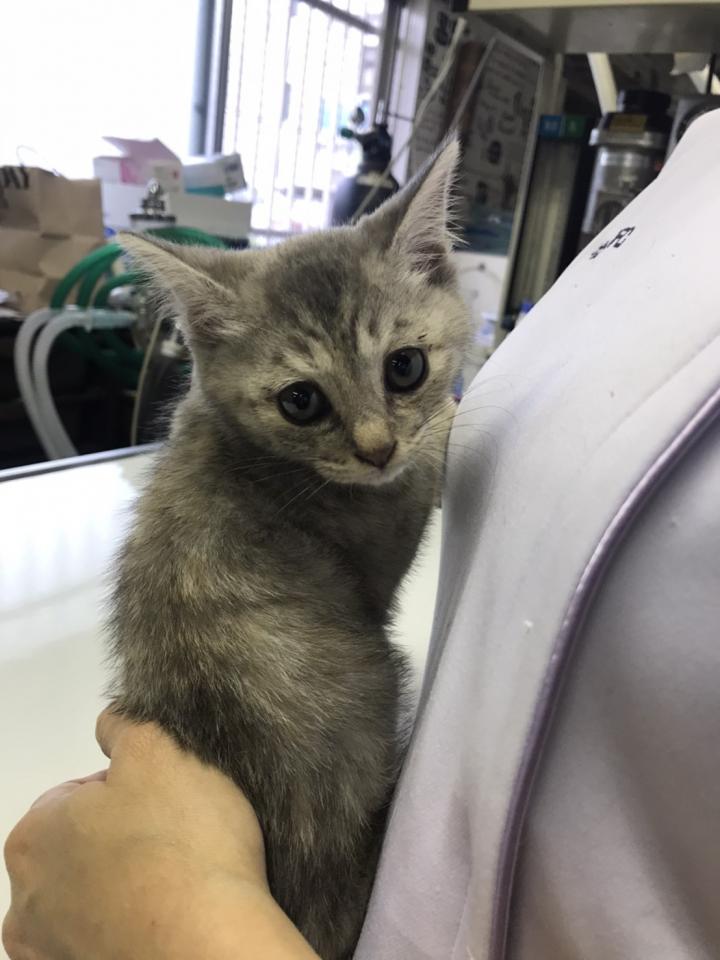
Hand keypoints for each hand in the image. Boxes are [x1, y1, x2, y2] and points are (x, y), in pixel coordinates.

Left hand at [3, 710, 317, 959]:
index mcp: (33, 837)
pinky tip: (171, 919)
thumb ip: (124, 725)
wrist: (213, 948)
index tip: (169, 800)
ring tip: (181, 883)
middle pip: (83, 850)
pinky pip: (109, 942)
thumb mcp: (160, 748)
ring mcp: (54, 953)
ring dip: (128, 889)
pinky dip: (132, 930)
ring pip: (95, 901)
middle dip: (124, 840)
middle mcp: (27, 903)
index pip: (81, 795)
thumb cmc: (184, 847)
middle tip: (179, 838)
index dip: (133, 789)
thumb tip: (111, 725)